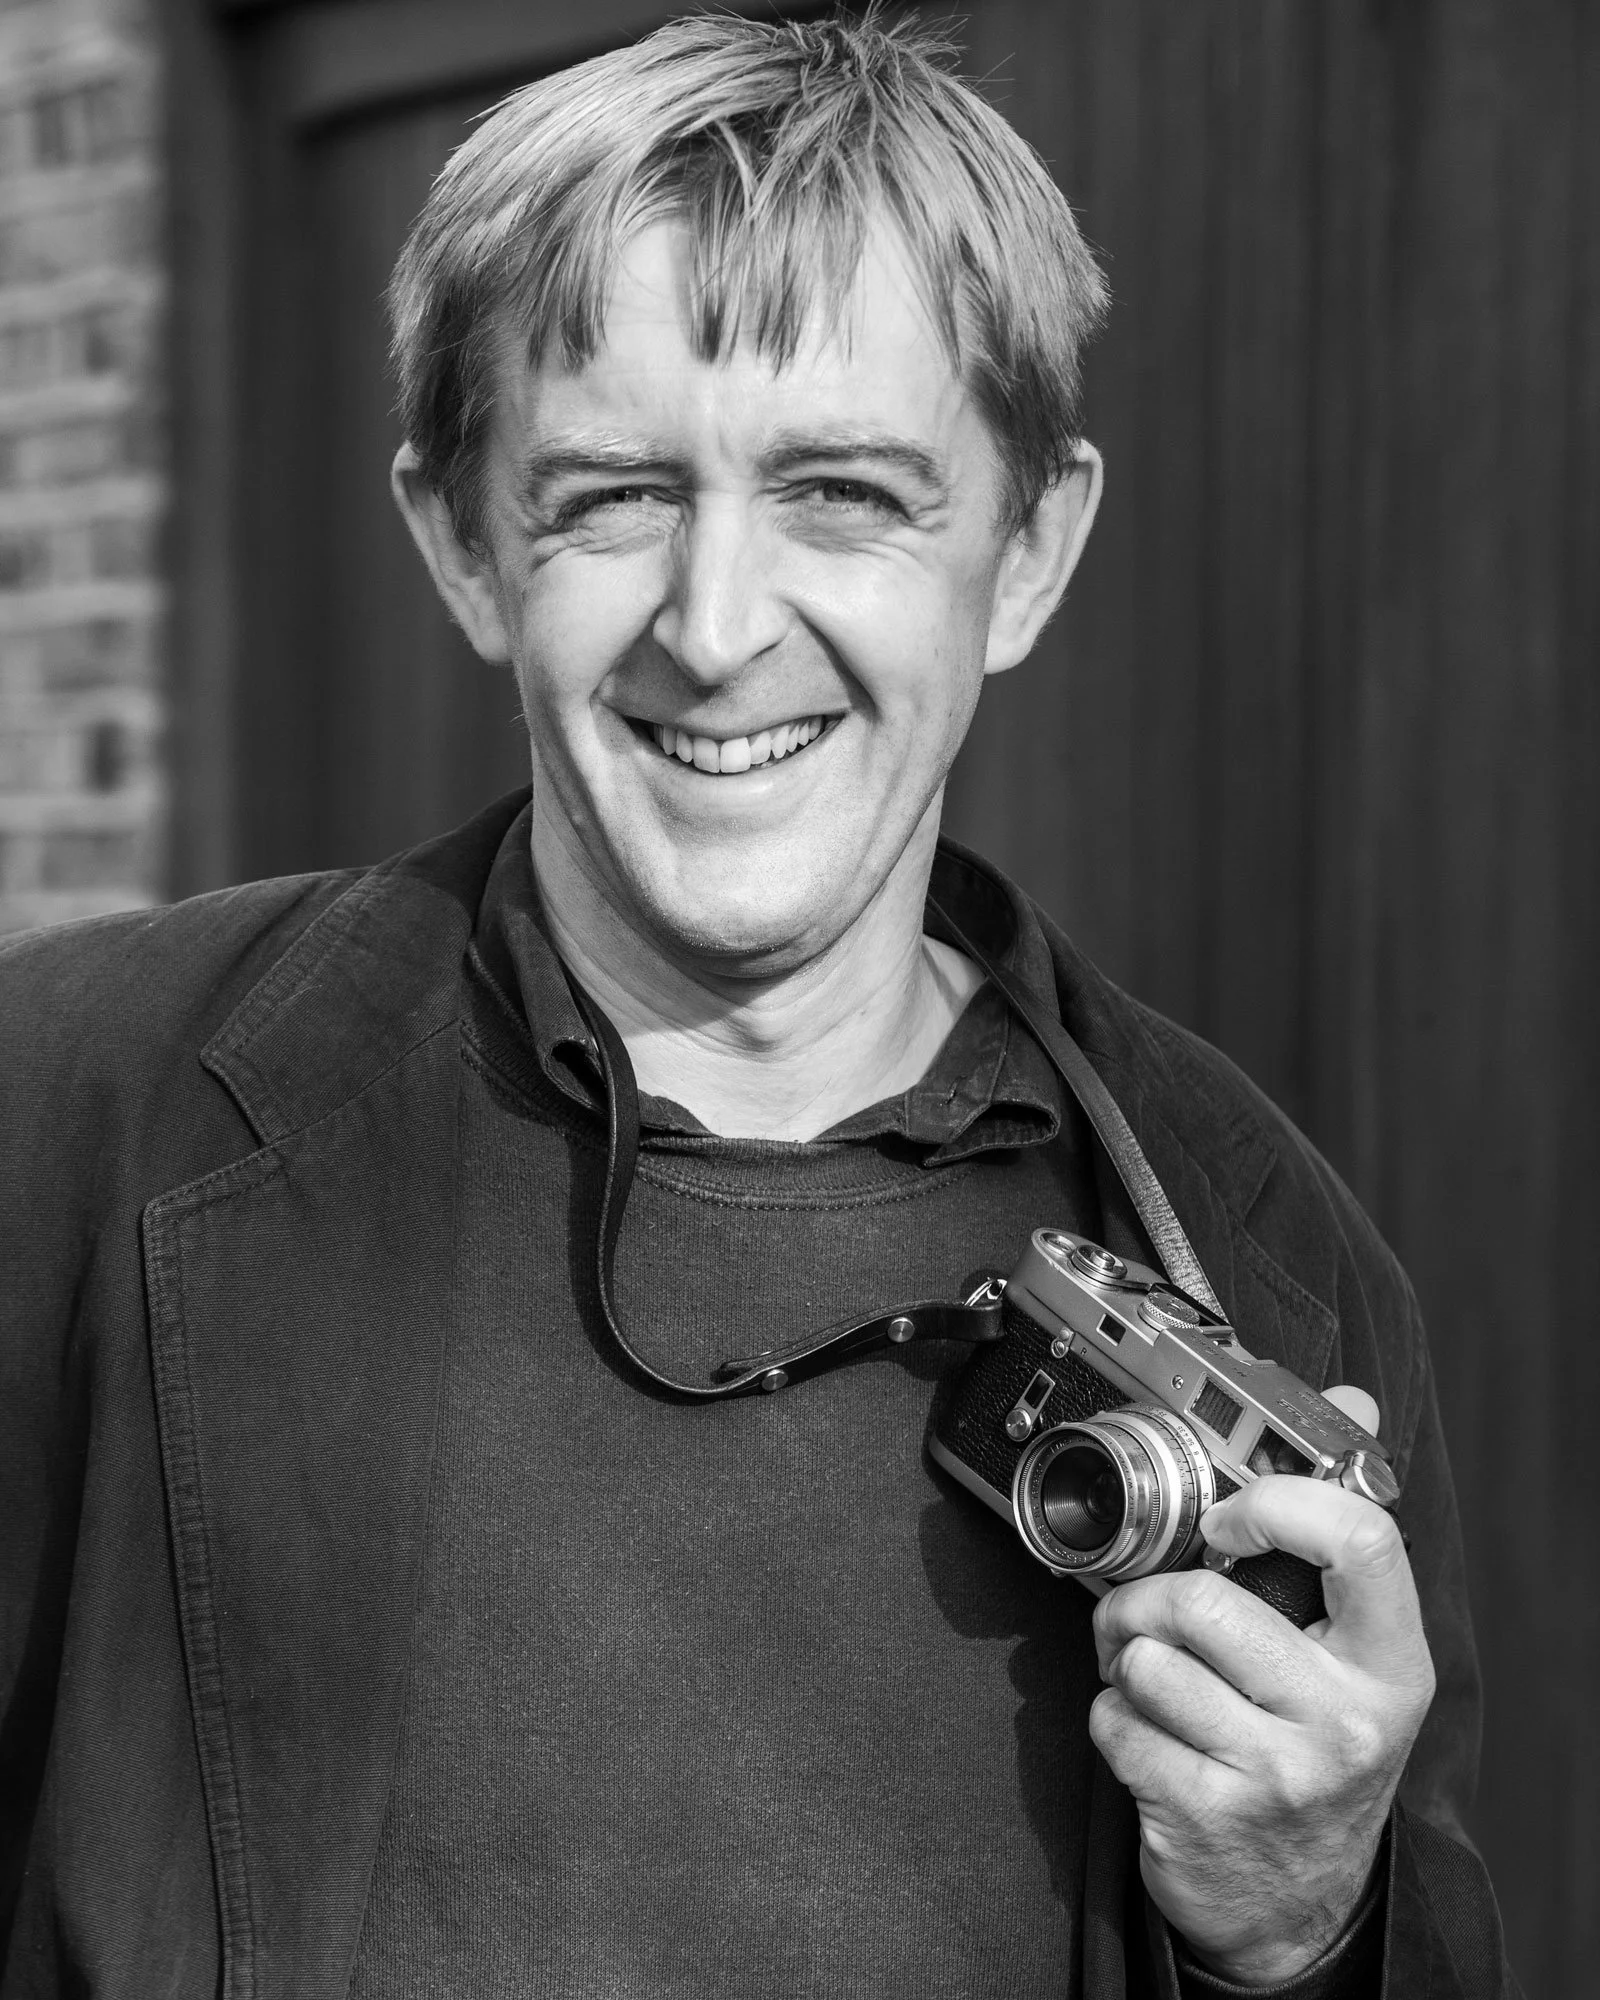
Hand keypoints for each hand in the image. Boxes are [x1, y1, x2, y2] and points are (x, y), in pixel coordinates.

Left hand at [1087, 1388, 1435, 1985]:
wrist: (1293, 1904)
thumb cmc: (1311, 1747)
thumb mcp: (1350, 1650)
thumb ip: (1334, 1530)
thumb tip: (1352, 1402)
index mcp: (1390, 1662)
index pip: (1359, 1540)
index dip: (1277, 1504)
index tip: (1227, 1519)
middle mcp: (1346, 1719)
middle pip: (1205, 1602)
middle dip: (1147, 1601)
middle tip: (1148, 1617)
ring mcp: (1279, 1772)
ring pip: (1147, 1659)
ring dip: (1124, 1662)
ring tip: (1151, 1683)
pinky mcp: (1208, 1814)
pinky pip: (1114, 1722)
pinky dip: (1110, 1720)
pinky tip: (1148, 1740)